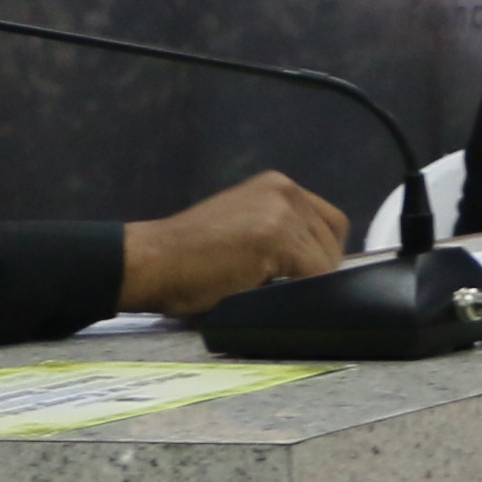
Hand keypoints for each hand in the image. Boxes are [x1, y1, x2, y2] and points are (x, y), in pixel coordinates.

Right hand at [116, 170, 347, 314]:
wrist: (149, 262)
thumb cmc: (187, 258)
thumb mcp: (243, 229)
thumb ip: (281, 235)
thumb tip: (320, 267)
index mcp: (277, 185)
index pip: (329, 223)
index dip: (321, 255)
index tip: (302, 277)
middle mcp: (284, 190)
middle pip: (332, 241)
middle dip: (315, 271)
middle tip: (283, 291)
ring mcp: (281, 211)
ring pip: (325, 261)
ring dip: (305, 284)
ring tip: (269, 292)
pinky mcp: (275, 236)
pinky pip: (314, 274)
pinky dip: (302, 293)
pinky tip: (270, 296)